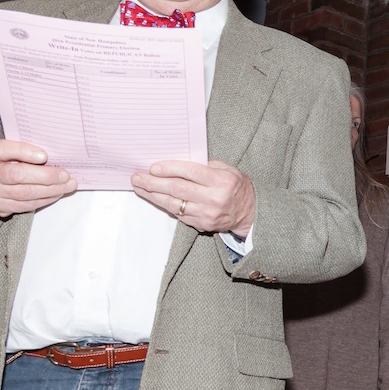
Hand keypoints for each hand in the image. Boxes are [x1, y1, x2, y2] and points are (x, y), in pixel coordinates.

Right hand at [0, 139, 76, 216]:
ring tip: (67, 185)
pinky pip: (25, 205)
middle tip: (65, 175)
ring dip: (51, 190)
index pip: (2, 150)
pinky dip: (44, 199)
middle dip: (45, 176)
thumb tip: (52, 154)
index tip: (45, 155)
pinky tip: (56, 194)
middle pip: (16, 175)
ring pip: (24, 193)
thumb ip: (19, 149)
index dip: (24, 152)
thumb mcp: (1, 150)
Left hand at [132, 159, 255, 235]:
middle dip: (153, 183)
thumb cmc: (237, 188)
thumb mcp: (228, 170)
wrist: (250, 213)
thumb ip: (206, 166)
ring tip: (139, 187)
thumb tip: (179, 165)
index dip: (169, 169)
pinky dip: (165, 205)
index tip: (153, 167)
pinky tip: (155, 198)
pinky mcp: (201, 224)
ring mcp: (206, 213)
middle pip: (177, 189)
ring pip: (173, 204)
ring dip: (153, 195)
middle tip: (137, 177)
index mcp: (220, 181)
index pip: (190, 172)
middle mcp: (213, 198)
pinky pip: (178, 214)